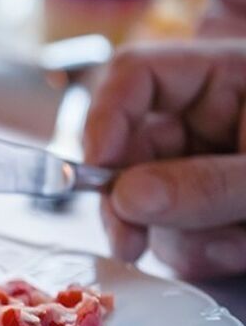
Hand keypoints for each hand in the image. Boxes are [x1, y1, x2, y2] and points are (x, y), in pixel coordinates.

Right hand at [83, 42, 245, 277]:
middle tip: (129, 244)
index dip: (103, 118)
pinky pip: (178, 231)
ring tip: (239, 245)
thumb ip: (206, 185)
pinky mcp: (212, 205)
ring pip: (148, 199)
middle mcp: (207, 115)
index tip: (94, 171)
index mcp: (225, 76)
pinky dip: (204, 250)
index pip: (135, 76)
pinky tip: (242, 248)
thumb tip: (125, 199)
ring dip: (182, 235)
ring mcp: (206, 162)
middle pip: (128, 147)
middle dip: (131, 202)